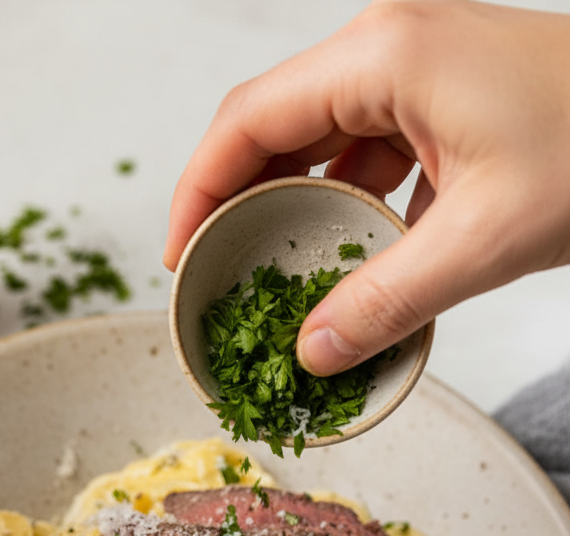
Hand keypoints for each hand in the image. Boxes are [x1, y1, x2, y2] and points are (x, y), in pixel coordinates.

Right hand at [164, 0, 569, 374]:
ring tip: (270, 277)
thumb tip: (314, 354)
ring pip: (317, 141)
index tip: (180, 259)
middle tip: (216, 278)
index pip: (248, 120)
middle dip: (235, 205)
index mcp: (382, 57)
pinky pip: (364, 153)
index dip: (198, 192)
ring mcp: (416, 72)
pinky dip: (344, 206)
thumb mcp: (485, 238)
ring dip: (289, 208)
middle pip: (272, 126)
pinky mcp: (442, 101)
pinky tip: (346, 256)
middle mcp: (388, 51)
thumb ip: (389, 301)